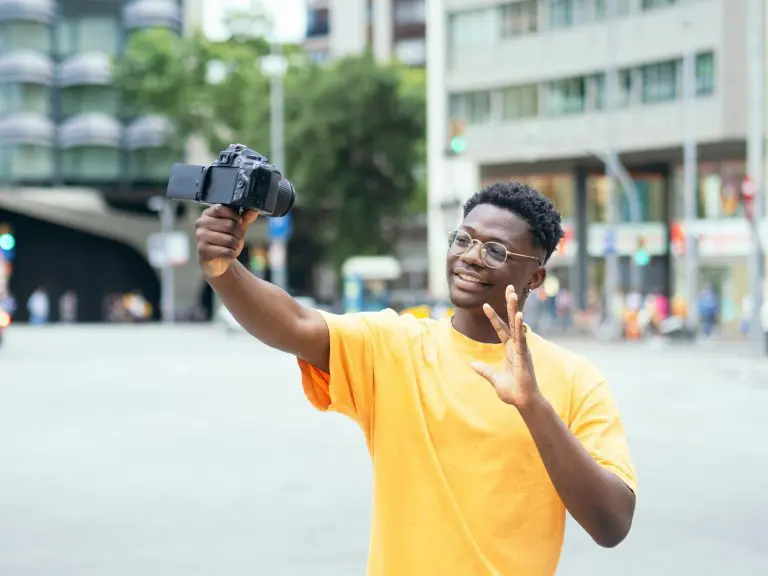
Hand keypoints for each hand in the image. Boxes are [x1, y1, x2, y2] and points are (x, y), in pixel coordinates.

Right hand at [195, 205, 258, 277]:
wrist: (218, 261)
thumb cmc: (226, 241)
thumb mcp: (237, 228)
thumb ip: (245, 218)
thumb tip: (254, 210)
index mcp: (208, 214)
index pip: (220, 208)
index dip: (234, 215)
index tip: (240, 221)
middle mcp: (201, 223)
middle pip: (229, 225)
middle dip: (239, 234)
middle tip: (238, 238)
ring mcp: (200, 237)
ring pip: (229, 240)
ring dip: (236, 245)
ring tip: (232, 247)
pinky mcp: (203, 250)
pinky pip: (226, 252)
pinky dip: (232, 254)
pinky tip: (228, 254)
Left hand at [471, 285, 540, 409]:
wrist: (524, 402)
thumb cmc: (513, 392)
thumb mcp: (494, 379)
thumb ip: (484, 371)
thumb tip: (473, 364)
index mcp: (510, 350)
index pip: (501, 329)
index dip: (493, 317)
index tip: (485, 304)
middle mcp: (517, 346)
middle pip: (511, 321)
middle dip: (509, 305)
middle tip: (509, 288)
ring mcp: (522, 350)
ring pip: (517, 326)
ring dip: (514, 309)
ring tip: (512, 294)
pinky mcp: (524, 356)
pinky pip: (521, 339)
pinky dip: (520, 327)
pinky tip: (518, 316)